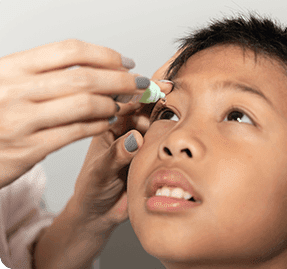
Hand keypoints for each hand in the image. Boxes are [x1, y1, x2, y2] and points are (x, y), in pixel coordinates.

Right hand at [0, 39, 147, 188]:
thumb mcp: (10, 82)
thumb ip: (45, 73)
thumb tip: (96, 66)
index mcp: (12, 67)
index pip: (70, 51)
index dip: (105, 55)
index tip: (125, 62)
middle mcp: (16, 90)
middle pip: (84, 77)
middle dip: (120, 80)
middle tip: (138, 84)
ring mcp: (22, 121)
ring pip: (84, 104)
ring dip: (111, 104)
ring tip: (120, 104)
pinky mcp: (29, 148)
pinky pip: (76, 132)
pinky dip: (98, 124)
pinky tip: (107, 121)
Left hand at [70, 79, 172, 226]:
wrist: (101, 213)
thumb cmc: (92, 189)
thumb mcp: (100, 172)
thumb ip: (116, 155)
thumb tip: (136, 138)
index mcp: (107, 125)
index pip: (124, 102)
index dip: (140, 92)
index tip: (158, 87)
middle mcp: (125, 129)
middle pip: (143, 106)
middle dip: (158, 97)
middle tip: (174, 92)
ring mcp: (140, 140)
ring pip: (156, 120)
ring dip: (167, 113)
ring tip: (181, 110)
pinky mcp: (151, 153)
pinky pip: (164, 139)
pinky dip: (172, 133)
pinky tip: (180, 131)